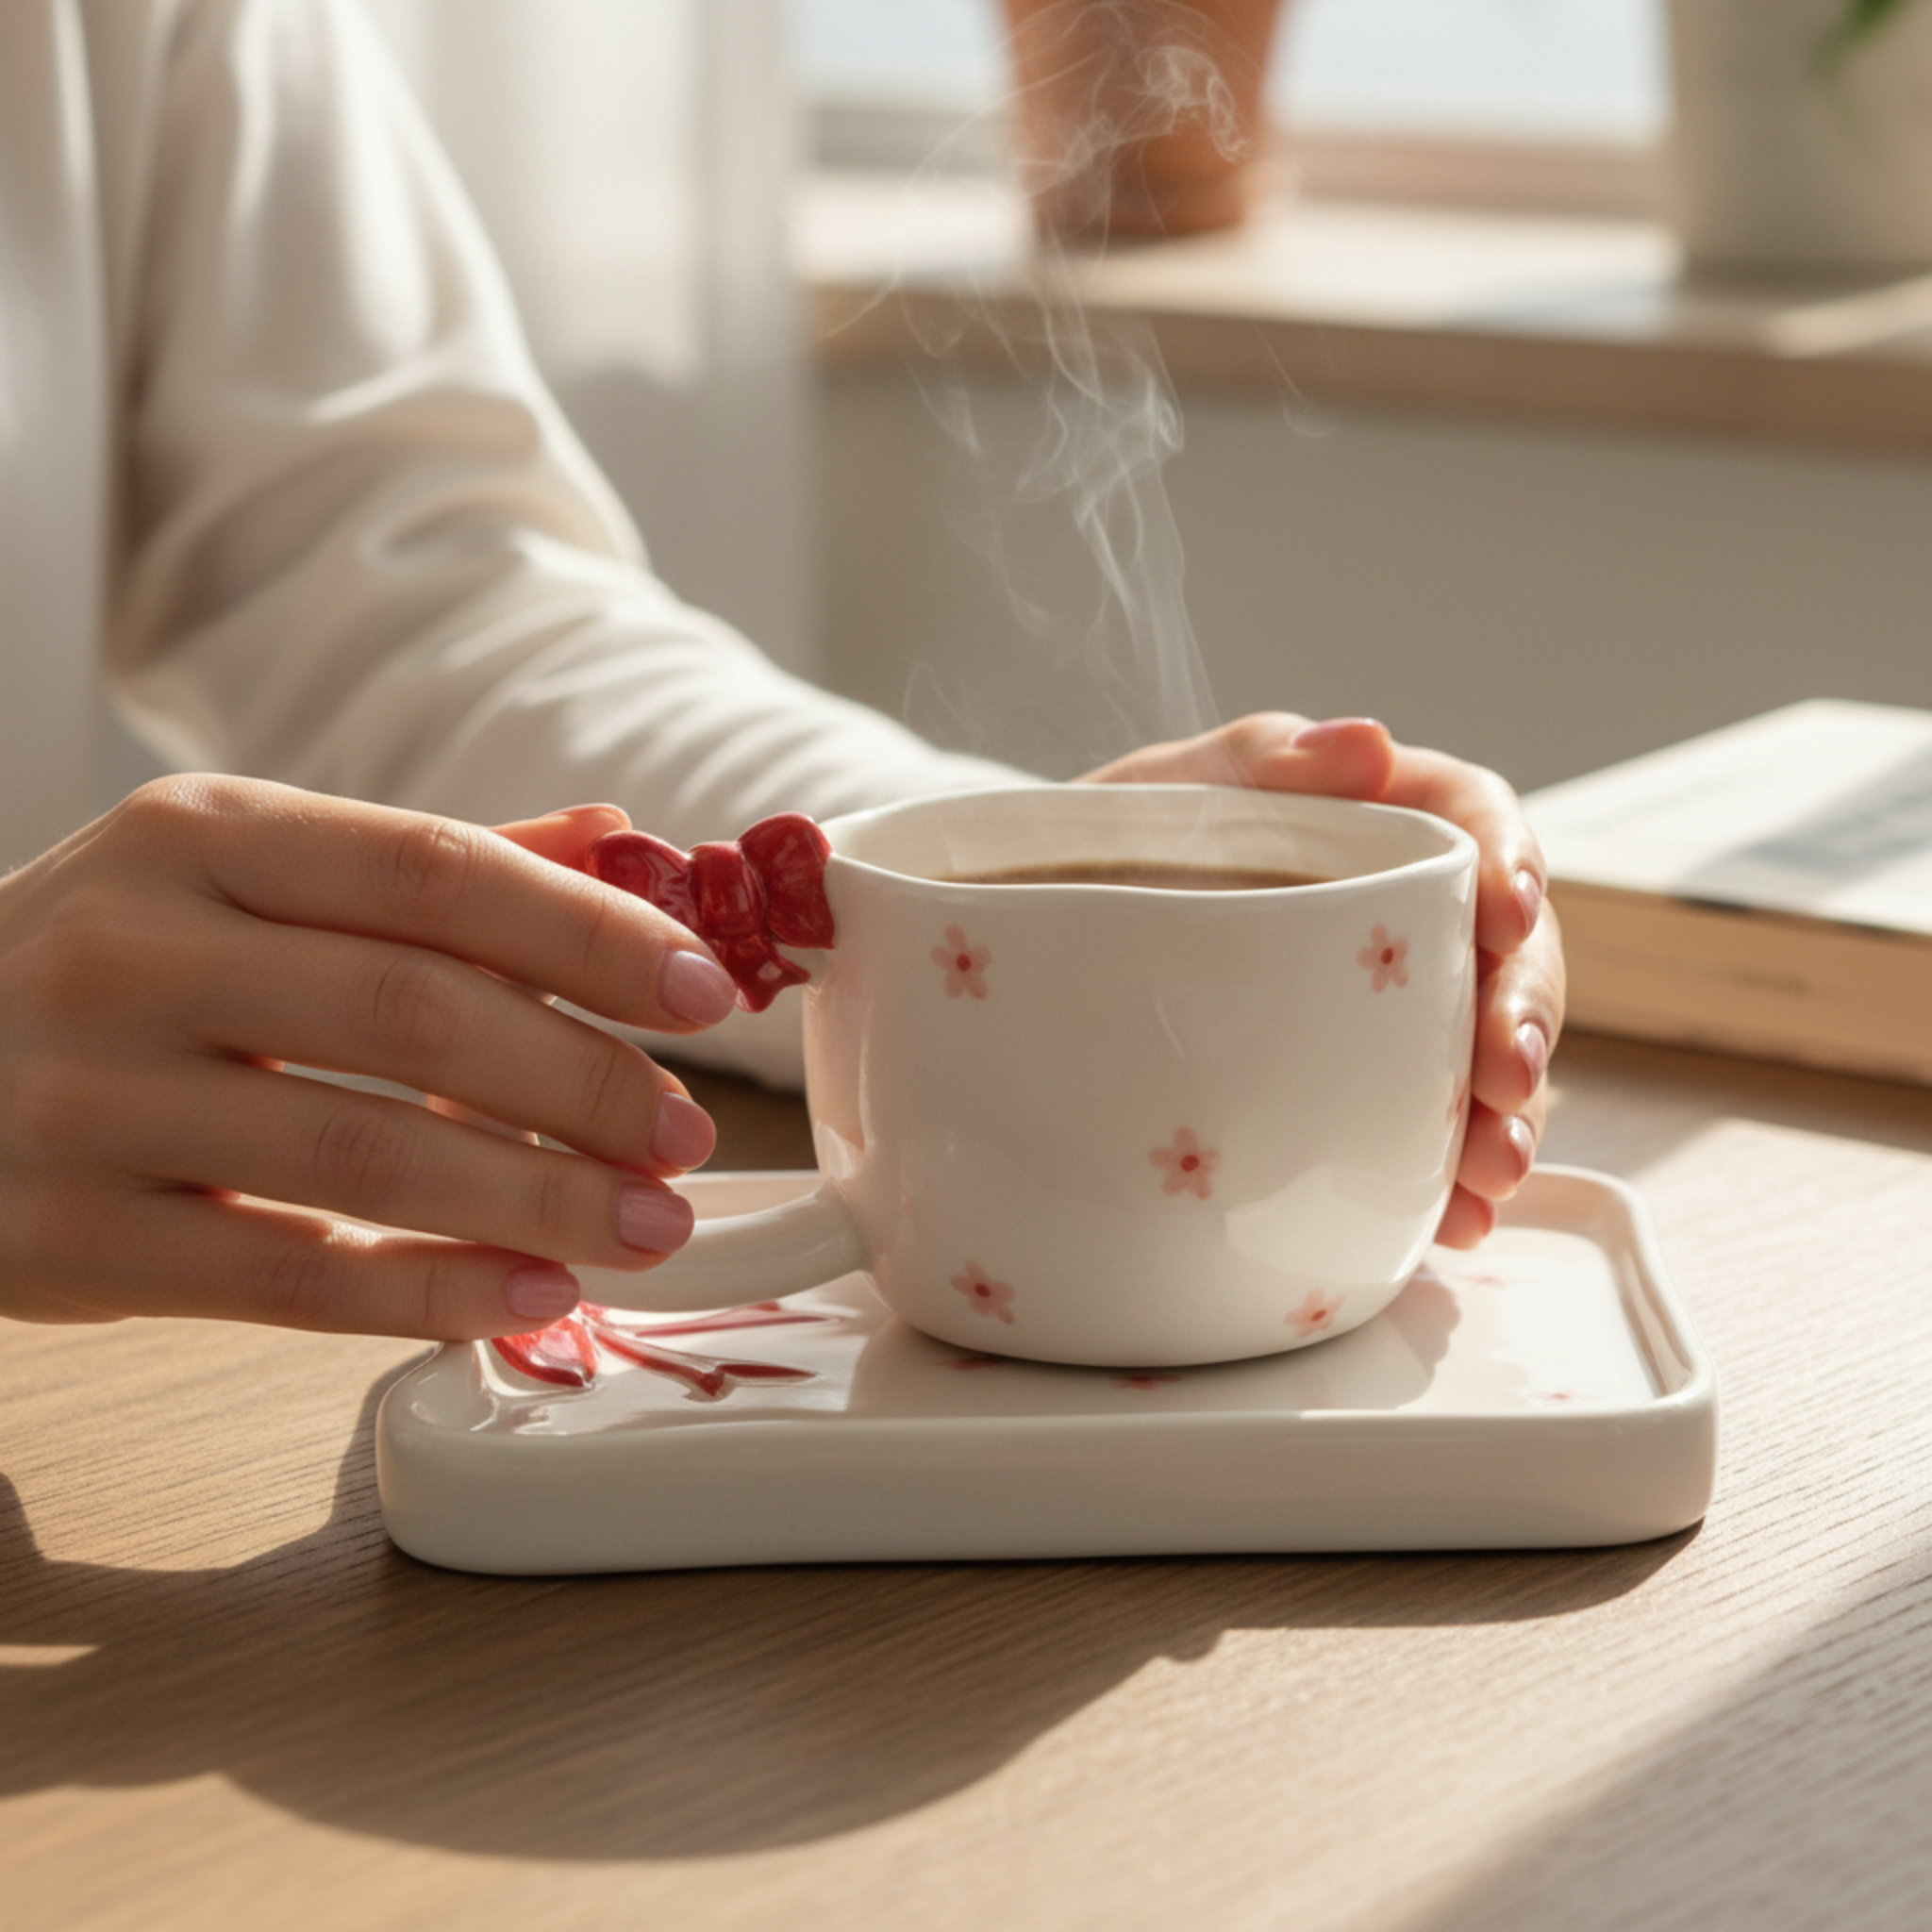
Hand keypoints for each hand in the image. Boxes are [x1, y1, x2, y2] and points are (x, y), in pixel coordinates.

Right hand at [0, 778, 741, 1336]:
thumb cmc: (104, 967)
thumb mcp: (231, 877)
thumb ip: (420, 868)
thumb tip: (617, 842)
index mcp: (197, 837)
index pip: (435, 869)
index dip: (589, 933)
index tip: (705, 991)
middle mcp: (134, 950)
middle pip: (415, 1011)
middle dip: (582, 1081)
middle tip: (685, 1134)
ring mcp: (86, 1099)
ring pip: (362, 1154)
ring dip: (535, 1198)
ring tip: (647, 1224)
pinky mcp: (64, 1238)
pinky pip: (285, 1277)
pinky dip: (424, 1291)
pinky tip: (528, 1295)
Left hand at [1082, 715, 1564, 1247]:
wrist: (1032, 950)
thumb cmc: (1097, 849)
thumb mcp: (1160, 794)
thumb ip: (1256, 763)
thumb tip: (1363, 745)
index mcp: (1367, 814)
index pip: (1472, 814)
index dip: (1510, 858)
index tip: (1509, 911)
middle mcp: (1398, 913)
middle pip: (1505, 947)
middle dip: (1521, 1012)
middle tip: (1505, 1073)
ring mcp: (1386, 1007)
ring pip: (1483, 1050)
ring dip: (1504, 1112)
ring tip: (1489, 1171)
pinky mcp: (1357, 1088)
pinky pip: (1425, 1131)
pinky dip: (1445, 1178)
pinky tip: (1452, 1218)